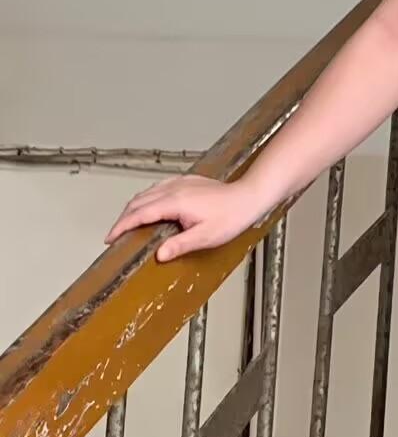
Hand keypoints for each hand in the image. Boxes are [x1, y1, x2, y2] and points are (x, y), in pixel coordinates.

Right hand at [104, 175, 262, 262]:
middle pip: (137, 203)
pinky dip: (145, 198)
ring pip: (145, 193)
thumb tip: (159, 255)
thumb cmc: (231, 216)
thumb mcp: (205, 237)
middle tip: (115, 235)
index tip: (110, 237)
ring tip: (127, 224)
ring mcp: (178, 183)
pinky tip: (148, 205)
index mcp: (174, 202)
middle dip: (123, 219)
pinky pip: (157, 188)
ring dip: (133, 208)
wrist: (248, 196)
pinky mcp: (185, 181)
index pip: (139, 215)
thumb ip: (180, 245)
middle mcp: (172, 189)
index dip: (121, 226)